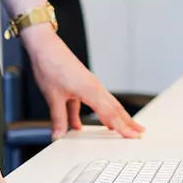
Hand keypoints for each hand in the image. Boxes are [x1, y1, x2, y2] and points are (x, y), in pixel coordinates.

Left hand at [21, 23, 145, 139]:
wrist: (43, 44)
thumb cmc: (49, 64)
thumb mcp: (53, 96)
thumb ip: (58, 118)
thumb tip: (58, 135)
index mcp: (90, 90)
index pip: (111, 114)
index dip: (123, 128)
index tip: (135, 137)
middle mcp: (93, 86)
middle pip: (114, 108)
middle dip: (127, 121)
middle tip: (140, 133)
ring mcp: (88, 83)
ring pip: (105, 103)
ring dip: (114, 116)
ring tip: (122, 127)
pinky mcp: (81, 81)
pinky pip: (90, 100)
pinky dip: (91, 111)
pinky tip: (79, 125)